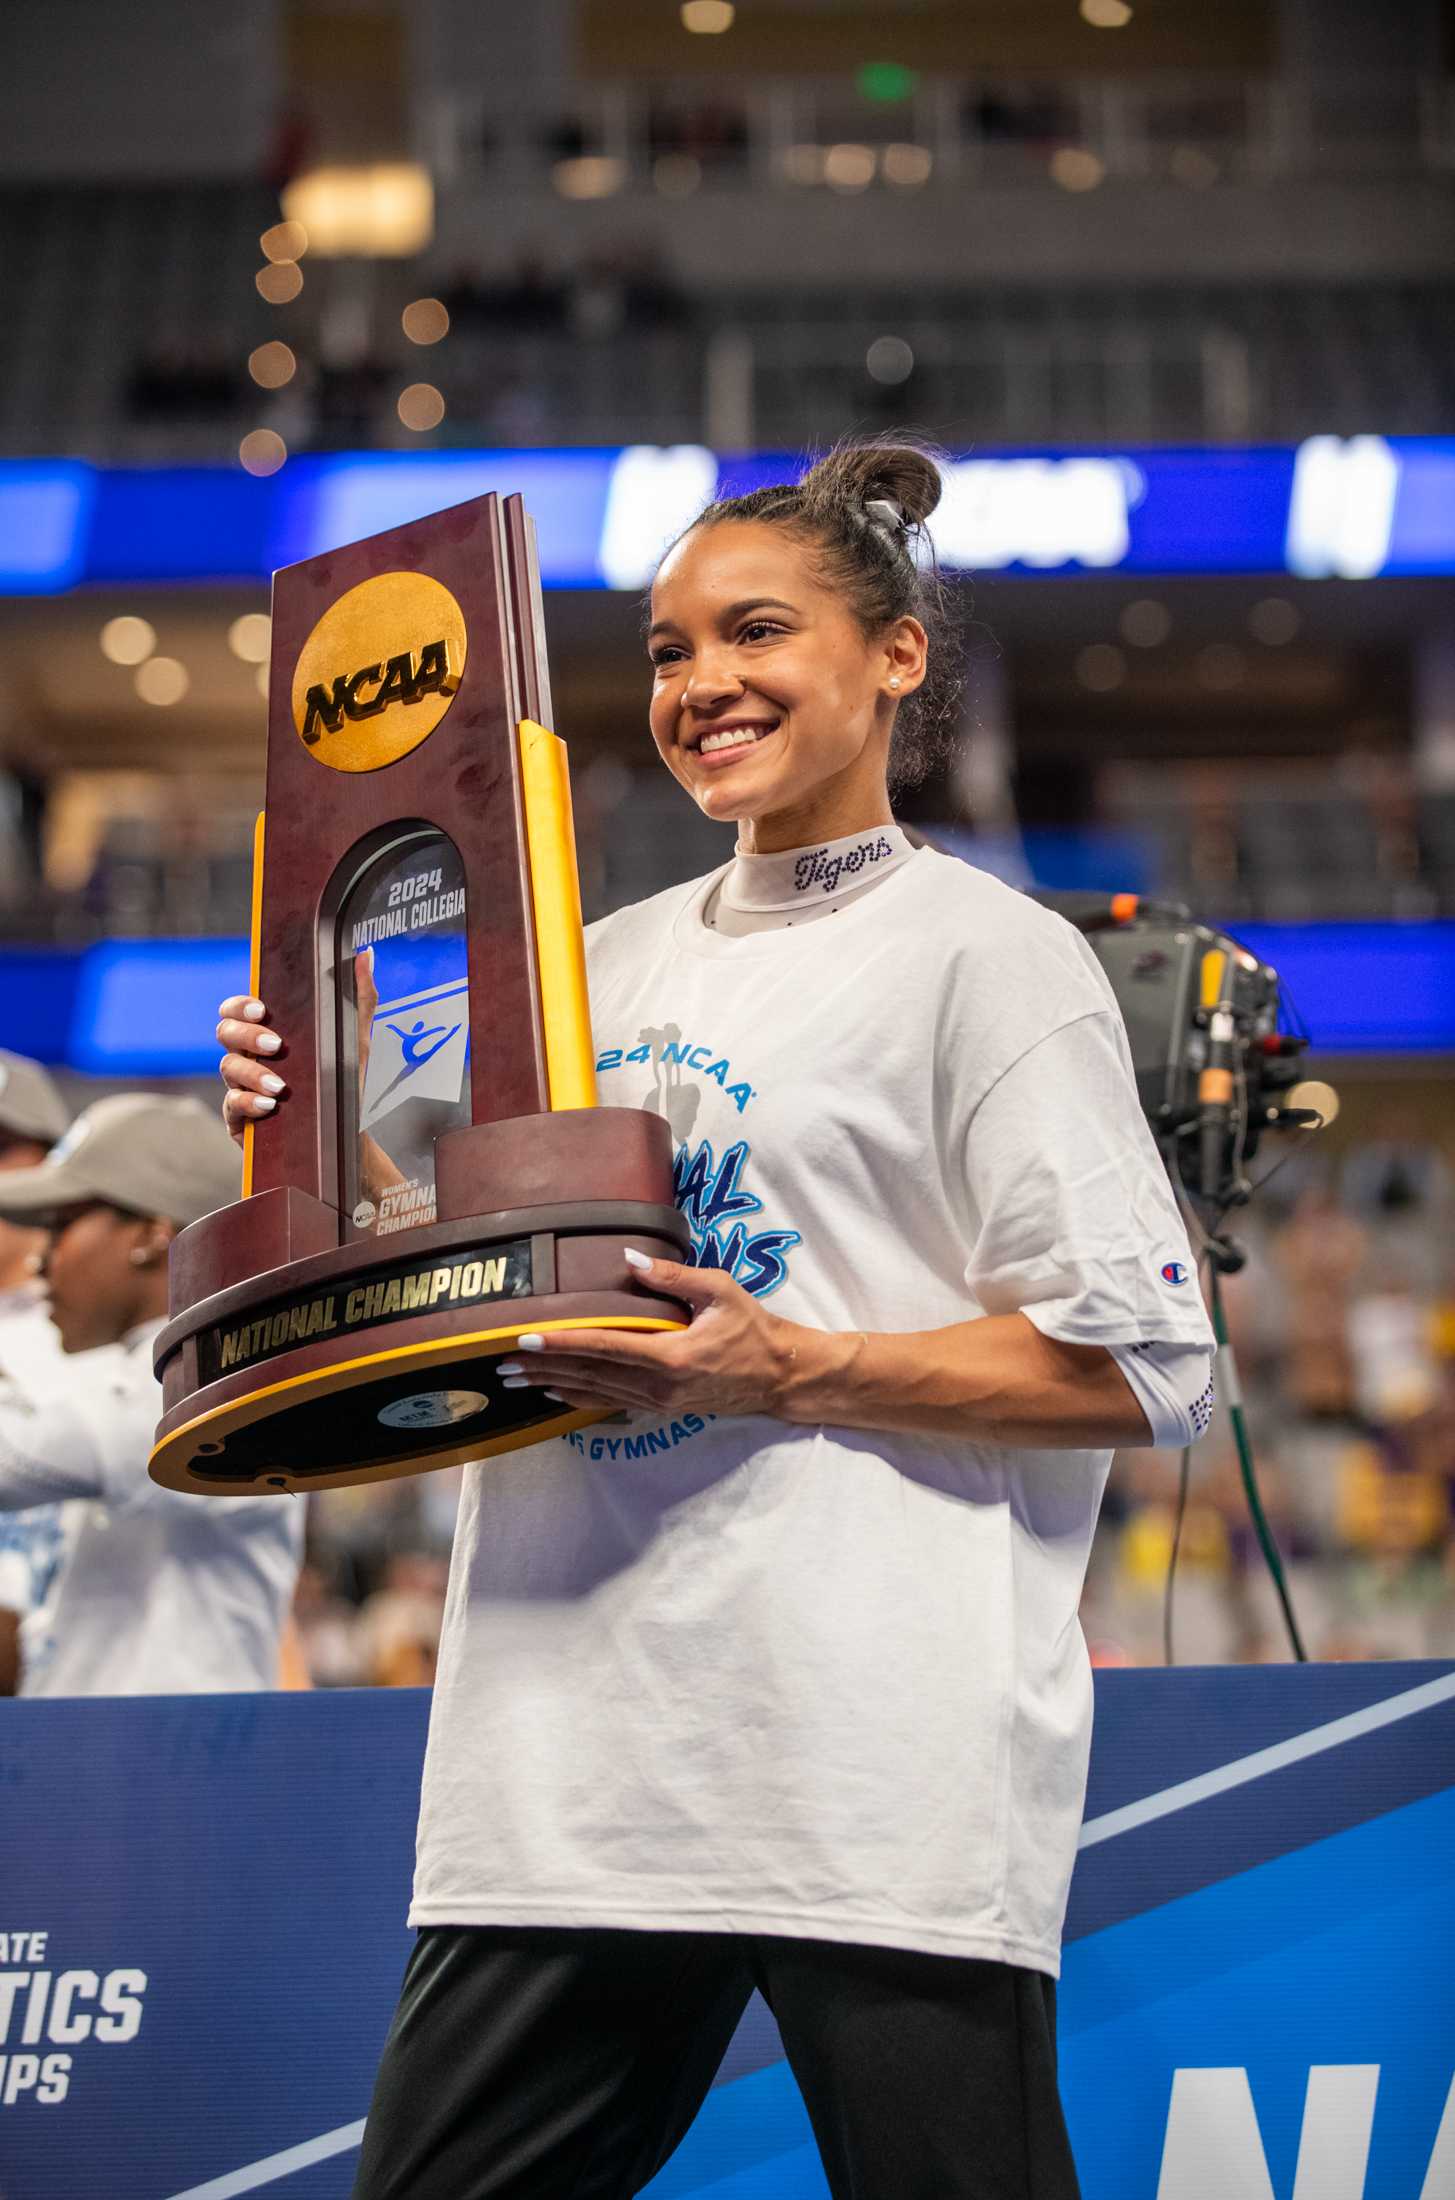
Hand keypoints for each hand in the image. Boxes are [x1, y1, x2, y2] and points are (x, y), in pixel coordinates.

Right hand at [217, 950, 375, 1150]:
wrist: (348, 1133)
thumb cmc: (346, 1083)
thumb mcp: (357, 1041)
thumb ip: (361, 998)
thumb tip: (363, 954)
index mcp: (267, 1033)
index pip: (236, 1010)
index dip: (240, 1005)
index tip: (262, 1010)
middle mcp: (249, 1057)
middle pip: (225, 1034)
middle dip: (246, 1036)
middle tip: (276, 1044)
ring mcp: (241, 1087)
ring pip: (228, 1069)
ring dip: (252, 1074)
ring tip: (280, 1086)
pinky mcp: (241, 1119)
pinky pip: (231, 1106)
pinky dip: (248, 1102)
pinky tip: (269, 1105)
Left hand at [498, 1251, 823, 1421]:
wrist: (778, 1376)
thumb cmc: (751, 1328)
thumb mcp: (719, 1291)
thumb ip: (672, 1276)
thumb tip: (628, 1258)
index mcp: (670, 1356)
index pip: (602, 1346)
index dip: (561, 1342)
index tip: (525, 1338)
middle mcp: (657, 1386)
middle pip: (588, 1375)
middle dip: (542, 1368)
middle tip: (501, 1361)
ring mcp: (657, 1403)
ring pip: (593, 1393)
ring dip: (552, 1384)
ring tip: (516, 1378)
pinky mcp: (660, 1408)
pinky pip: (609, 1403)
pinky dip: (577, 1398)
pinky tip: (554, 1394)